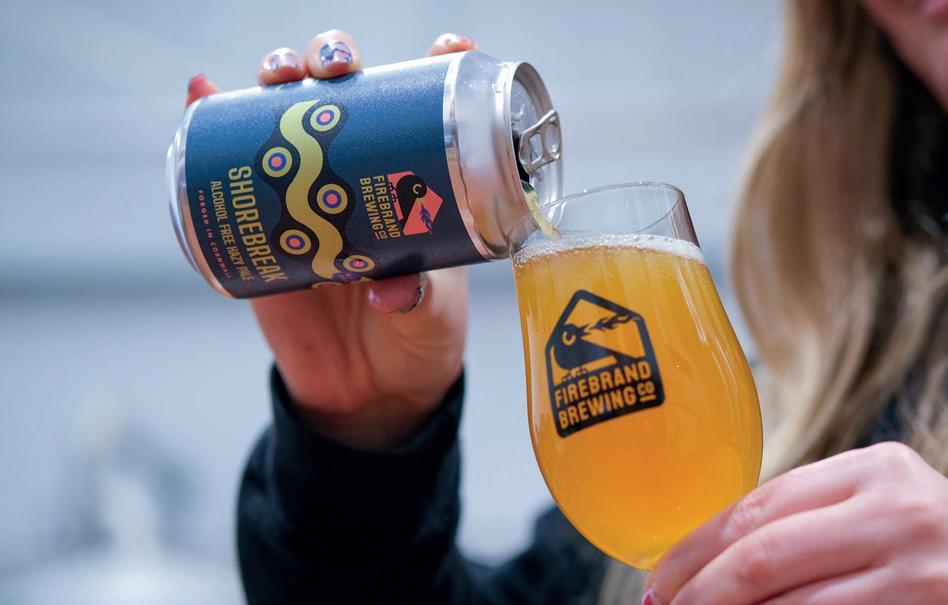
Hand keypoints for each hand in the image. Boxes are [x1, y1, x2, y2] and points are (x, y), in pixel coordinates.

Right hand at [185, 31, 477, 450]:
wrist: (366, 392)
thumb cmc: (417, 343)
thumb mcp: (430, 319)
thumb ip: (418, 300)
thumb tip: (388, 288)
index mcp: (417, 187)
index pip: (426, 111)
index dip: (433, 70)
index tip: (443, 47)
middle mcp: (360, 176)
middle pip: (345, 95)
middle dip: (339, 60)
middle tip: (339, 67)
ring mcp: (305, 194)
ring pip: (286, 115)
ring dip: (278, 77)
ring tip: (277, 72)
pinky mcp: (262, 224)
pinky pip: (229, 167)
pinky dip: (211, 126)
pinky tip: (201, 94)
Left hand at [643, 442, 947, 604]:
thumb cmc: (928, 540)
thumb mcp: (873, 507)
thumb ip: (806, 518)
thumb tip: (705, 560)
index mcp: (872, 469)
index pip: (757, 506)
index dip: (696, 547)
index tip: (660, 578)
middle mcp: (897, 512)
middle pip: (763, 555)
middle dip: (701, 591)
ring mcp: (920, 570)